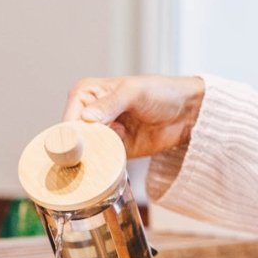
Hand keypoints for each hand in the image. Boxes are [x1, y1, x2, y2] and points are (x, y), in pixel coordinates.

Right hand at [62, 76, 205, 158]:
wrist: (188, 112)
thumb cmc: (163, 93)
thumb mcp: (135, 92)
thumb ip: (110, 104)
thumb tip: (86, 117)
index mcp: (86, 94)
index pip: (68, 118)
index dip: (72, 135)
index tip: (80, 146)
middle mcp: (88, 115)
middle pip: (73, 140)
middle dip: (81, 151)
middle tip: (98, 155)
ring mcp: (101, 135)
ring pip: (85, 154)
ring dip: (93, 160)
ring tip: (111, 157)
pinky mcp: (113, 151)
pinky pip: (101, 162)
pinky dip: (104, 165)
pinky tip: (115, 163)